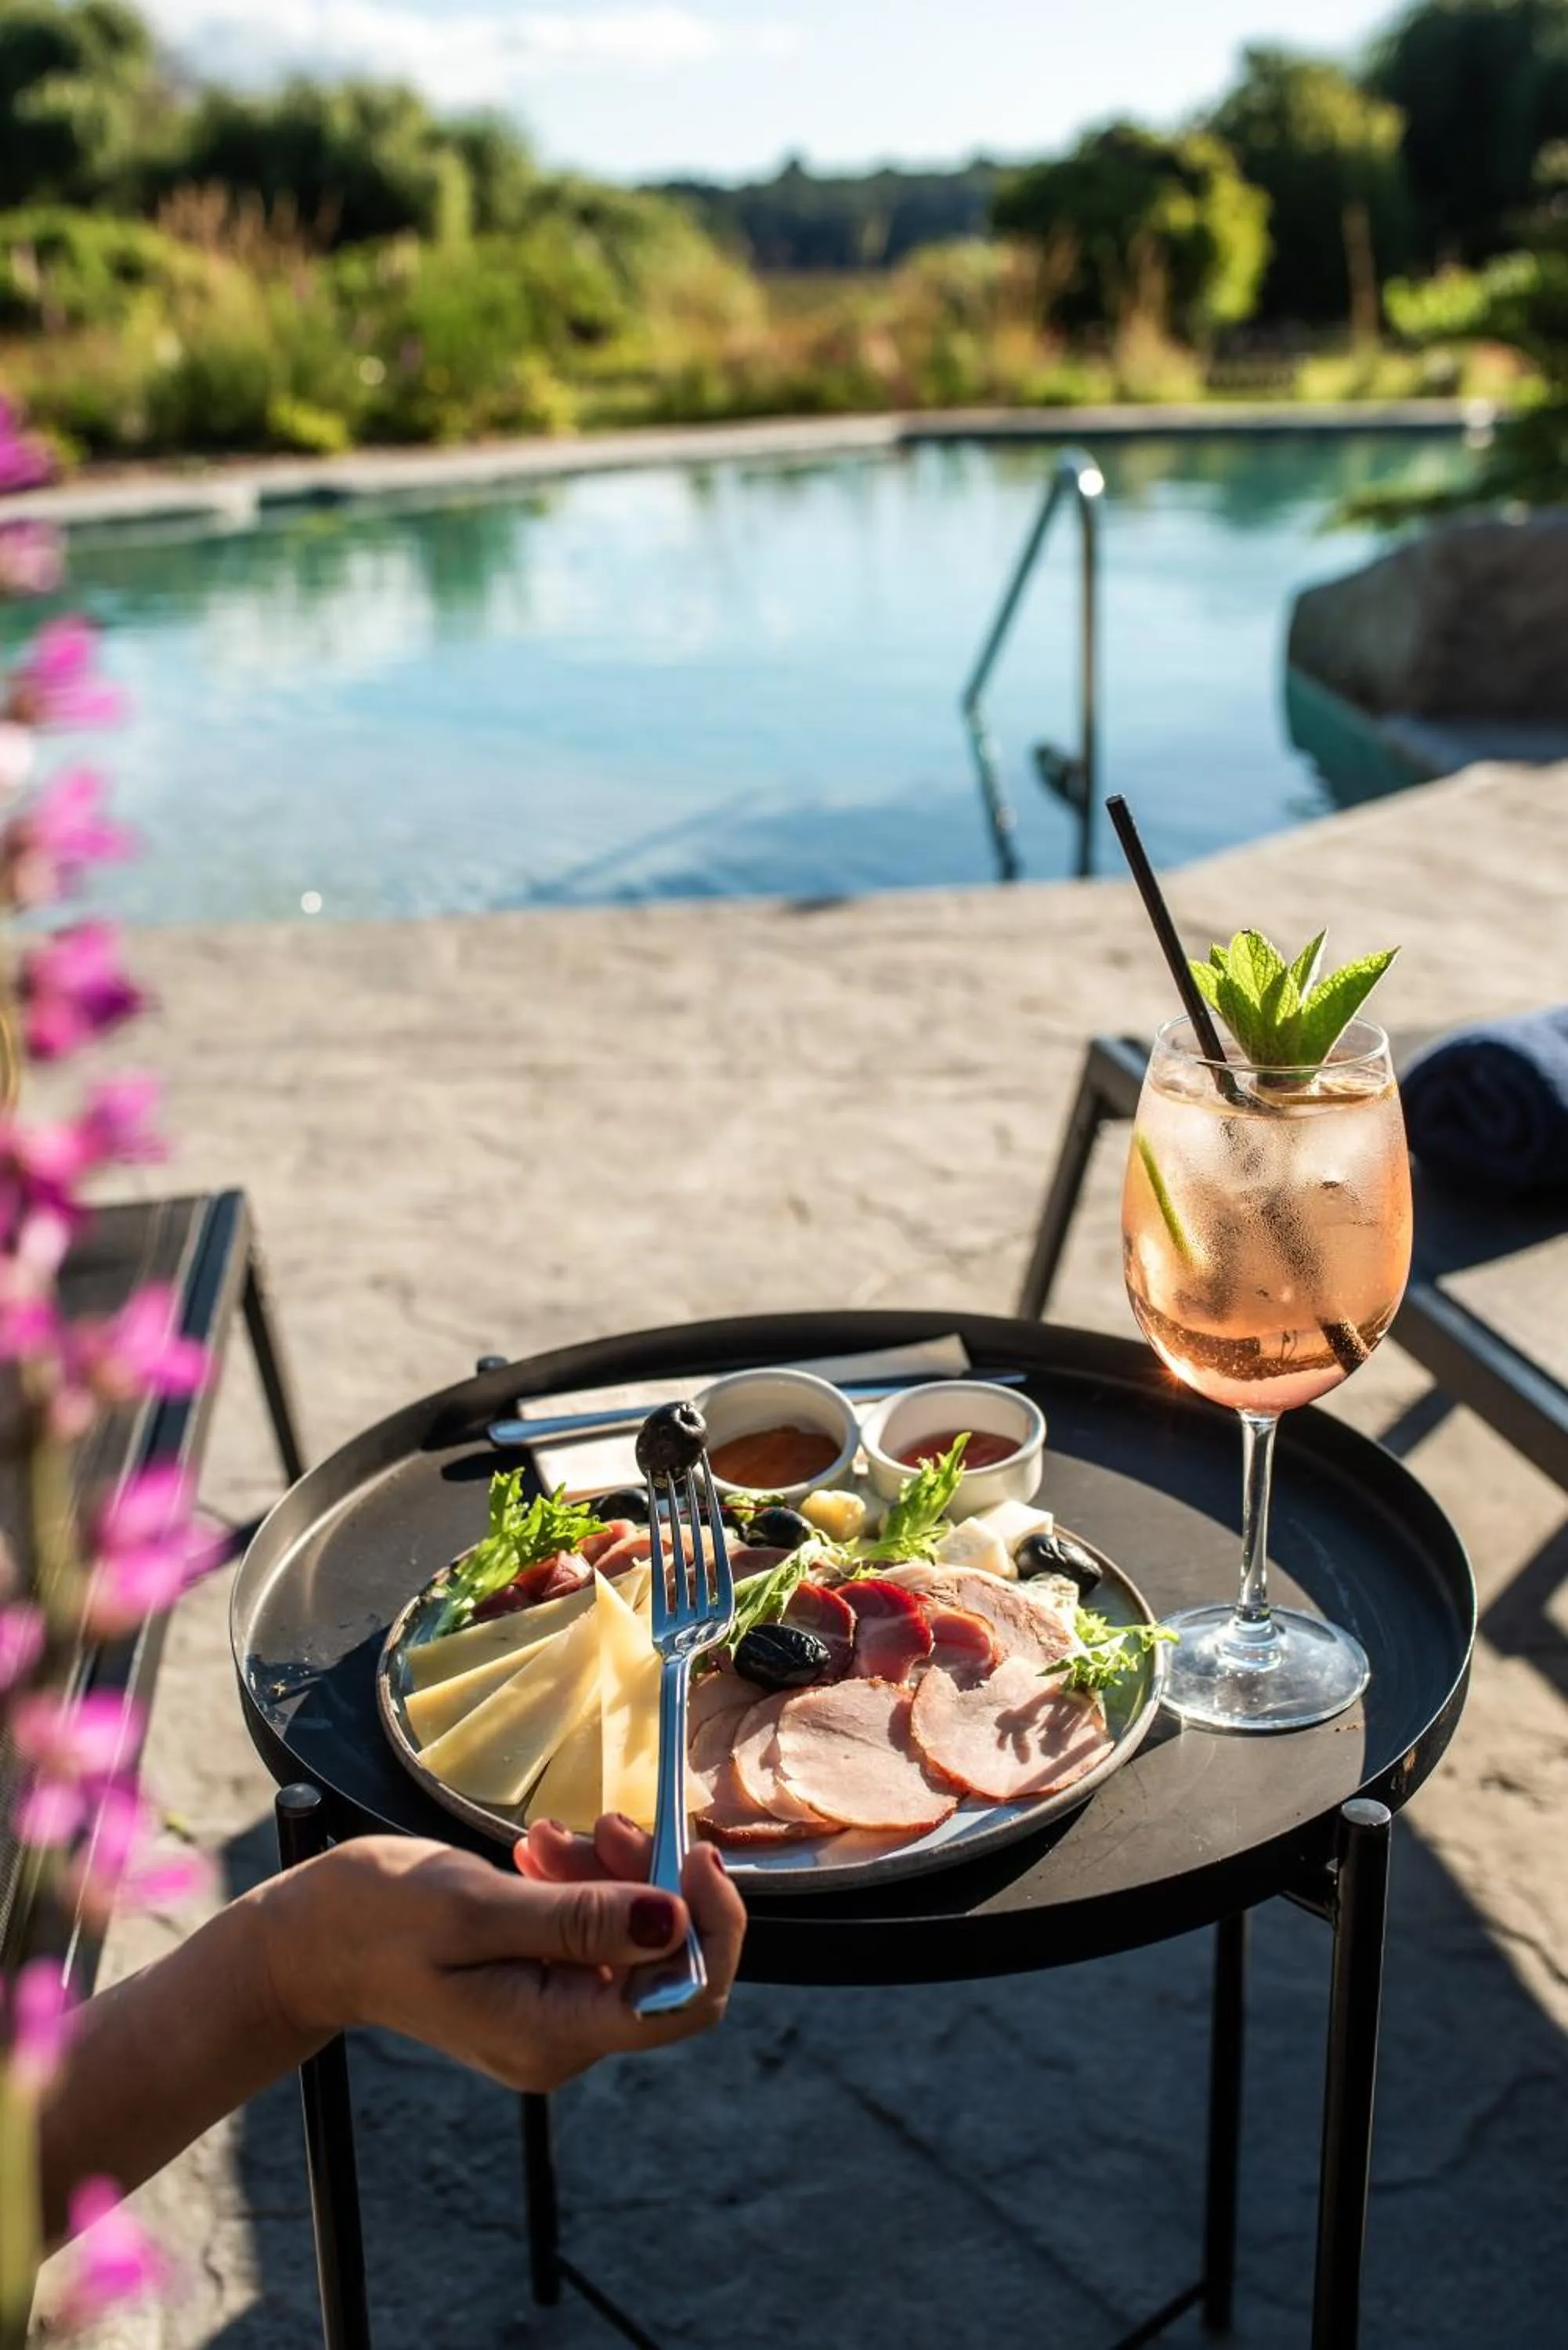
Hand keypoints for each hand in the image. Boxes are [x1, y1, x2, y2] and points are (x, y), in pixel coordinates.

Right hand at [260, 1816, 744, 2093]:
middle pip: (665, 1961)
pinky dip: (582, 1884)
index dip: (712, 1922)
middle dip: (649, 1883)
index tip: (691, 1849)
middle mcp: (566, 2040)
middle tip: (601, 1823)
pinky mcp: (540, 1986)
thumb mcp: (476, 1906)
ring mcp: (554, 2016)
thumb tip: (673, 1920)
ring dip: (609, 1875)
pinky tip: (540, 1855)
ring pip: (631, 1937)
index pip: (687, 1998)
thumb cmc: (376, 1920)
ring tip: (548, 1837)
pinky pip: (593, 1932)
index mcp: (556, 2035)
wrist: (310, 1941)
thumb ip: (576, 1920)